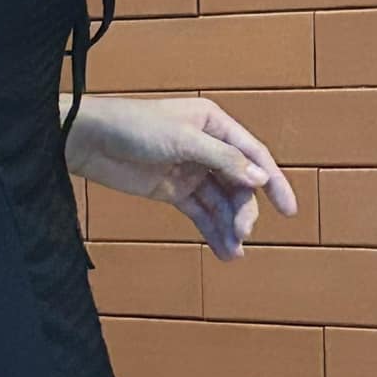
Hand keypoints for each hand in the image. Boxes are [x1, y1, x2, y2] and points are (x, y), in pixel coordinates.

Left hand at [78, 94, 297, 260]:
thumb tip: (259, 178)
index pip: (253, 155)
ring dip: (229, 226)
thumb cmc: (132, 126)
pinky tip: (222, 250)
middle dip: (244, 210)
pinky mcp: (172, 190)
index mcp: (214, 124)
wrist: (88, 140)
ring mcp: (190, 169)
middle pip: (239, 183)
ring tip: (233, 253)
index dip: (273, 182)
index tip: (288, 210)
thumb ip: (223, 160)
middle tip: (242, 234)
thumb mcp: (183, 140)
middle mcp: (207, 146)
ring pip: (221, 202)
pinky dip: (212, 230)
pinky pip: (200, 212)